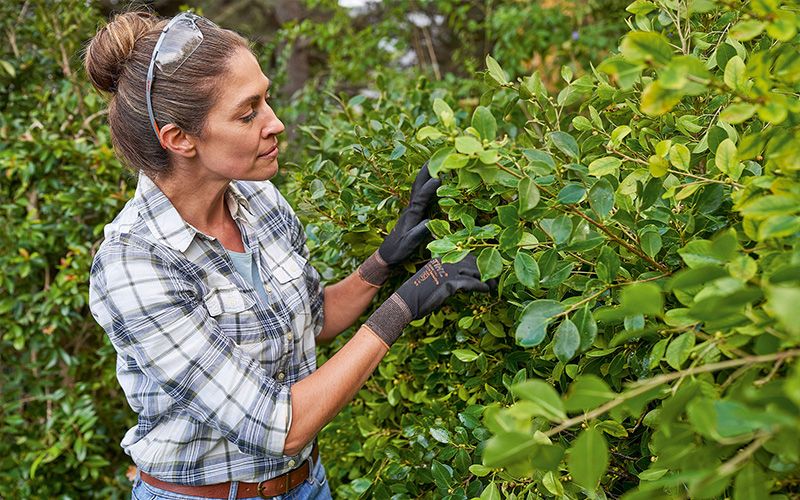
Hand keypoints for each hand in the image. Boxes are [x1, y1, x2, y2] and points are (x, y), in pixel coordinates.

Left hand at [357, 163, 439, 286]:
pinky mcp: (413, 212)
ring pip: (418, 187)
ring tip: (435, 161)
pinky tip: (431, 179)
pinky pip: (421, 194)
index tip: (439, 177)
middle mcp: (410, 208)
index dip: (429, 188)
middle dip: (427, 171)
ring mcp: (411, 209)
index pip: (421, 198)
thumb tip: (431, 222)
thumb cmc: (398, 249)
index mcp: (411, 215)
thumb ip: (419, 232)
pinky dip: (426, 183)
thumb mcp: (409, 243)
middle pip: (418, 185)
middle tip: (437, 156)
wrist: (386, 254)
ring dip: (426, 174)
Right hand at [364, 254, 495, 346]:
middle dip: (486, 268)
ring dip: (487, 278)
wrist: (406, 301)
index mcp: (440, 257)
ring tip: (493, 285)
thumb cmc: (417, 293)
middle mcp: (445, 260)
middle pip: (473, 260)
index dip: (478, 259)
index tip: (488, 264)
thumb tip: (457, 278)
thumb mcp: (431, 277)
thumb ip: (444, 273)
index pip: (464, 253)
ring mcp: (448, 270)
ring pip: (475, 270)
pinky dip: (482, 286)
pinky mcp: (450, 283)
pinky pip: (472, 283)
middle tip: (494, 276)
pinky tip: (487, 290)